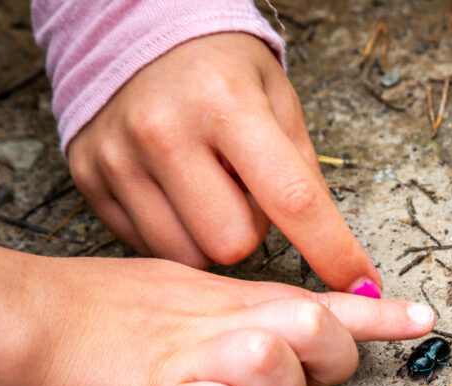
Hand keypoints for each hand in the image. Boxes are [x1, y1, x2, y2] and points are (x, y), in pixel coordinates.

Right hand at [0, 237, 432, 385]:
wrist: (32, 323)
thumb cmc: (106, 313)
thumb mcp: (191, 298)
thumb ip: (247, 312)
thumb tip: (295, 322)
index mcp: (242, 302)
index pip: (327, 305)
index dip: (381, 317)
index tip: (426, 318)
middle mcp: (233, 328)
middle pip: (322, 333)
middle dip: (322, 360)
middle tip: (281, 368)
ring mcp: (202, 366)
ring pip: (282, 371)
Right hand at [67, 32, 381, 294]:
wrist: (136, 35)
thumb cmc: (221, 72)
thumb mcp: (278, 101)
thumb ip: (303, 174)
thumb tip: (340, 259)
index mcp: (225, 102)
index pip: (291, 198)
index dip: (331, 250)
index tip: (361, 283)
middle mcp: (164, 130)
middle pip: (232, 244)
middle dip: (250, 231)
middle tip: (243, 190)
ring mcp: (120, 157)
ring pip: (190, 256)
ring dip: (211, 238)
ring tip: (207, 189)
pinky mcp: (90, 178)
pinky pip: (150, 247)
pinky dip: (173, 232)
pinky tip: (173, 192)